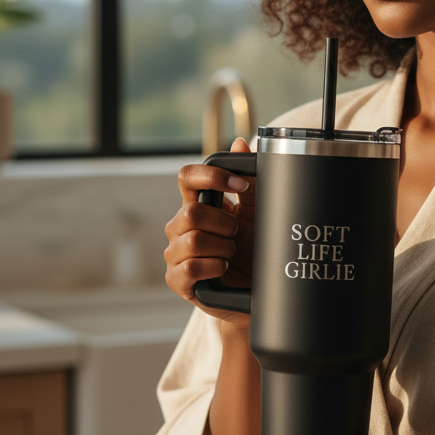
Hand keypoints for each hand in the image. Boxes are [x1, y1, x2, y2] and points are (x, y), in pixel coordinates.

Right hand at [163, 137, 255, 323]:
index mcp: (197, 205)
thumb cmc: (255, 249)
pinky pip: (190, 267)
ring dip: (223, 247)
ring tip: (232, 255)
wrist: (259, 291)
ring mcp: (175, 254)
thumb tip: (240, 143)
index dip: (211, 176)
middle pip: (191, 212)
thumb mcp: (257, 212)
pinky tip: (224, 269)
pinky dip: (215, 266)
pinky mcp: (177, 281)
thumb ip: (249, 180)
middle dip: (225, 223)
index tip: (241, 187)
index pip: (187, 177)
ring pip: (193, 240)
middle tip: (238, 234)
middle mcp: (180, 227)